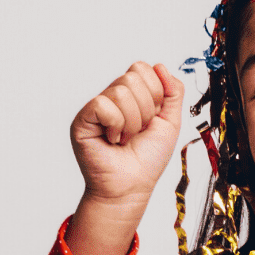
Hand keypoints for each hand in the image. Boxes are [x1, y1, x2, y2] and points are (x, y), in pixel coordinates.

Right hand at [66, 62, 183, 254]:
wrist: (131, 187)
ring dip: (132, 121)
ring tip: (125, 139)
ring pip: (121, 90)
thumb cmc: (147, 160)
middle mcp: (111, 97)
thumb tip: (160, 66)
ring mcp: (96, 108)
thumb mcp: (170, 122)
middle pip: (133, 76)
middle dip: (146, 109)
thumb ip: (172, 92)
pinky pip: (103, 104)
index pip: (143, 68)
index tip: (151, 120)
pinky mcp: (82, 119)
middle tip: (137, 132)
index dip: (155, 93)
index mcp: (132, 95)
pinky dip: (116, 125)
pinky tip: (112, 140)